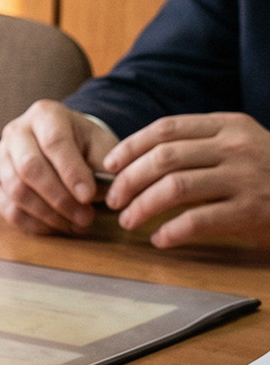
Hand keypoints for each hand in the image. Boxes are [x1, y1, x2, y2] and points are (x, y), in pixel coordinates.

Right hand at [0, 100, 115, 234]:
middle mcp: (16, 132)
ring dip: (49, 214)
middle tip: (86, 218)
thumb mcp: (100, 145)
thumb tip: (105, 192)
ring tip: (76, 224)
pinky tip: (57, 226)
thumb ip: (104, 165)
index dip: (71, 171)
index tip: (89, 196)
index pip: (54, 142)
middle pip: (29, 167)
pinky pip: (8, 208)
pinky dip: (34, 224)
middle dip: (60, 198)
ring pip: (16, 190)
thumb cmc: (83, 145)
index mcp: (45, 115)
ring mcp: (0, 156)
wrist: (59, 144)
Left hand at [102, 113, 269, 247]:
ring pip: (175, 188)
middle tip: (114, 200)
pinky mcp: (254, 211)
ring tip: (129, 221)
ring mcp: (247, 178)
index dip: (130, 147)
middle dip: (129, 180)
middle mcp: (237, 147)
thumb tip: (135, 163)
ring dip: (142, 206)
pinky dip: (172, 231)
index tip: (109, 165)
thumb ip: (200, 147)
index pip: (166, 129)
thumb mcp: (241, 147)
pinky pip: (199, 220)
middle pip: (163, 158)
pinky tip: (160, 239)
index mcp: (229, 125)